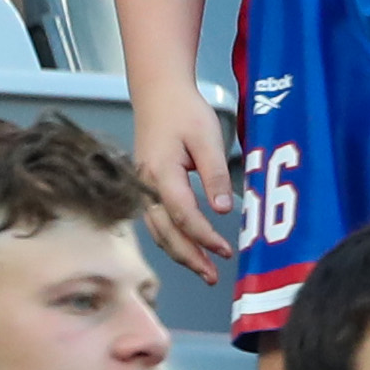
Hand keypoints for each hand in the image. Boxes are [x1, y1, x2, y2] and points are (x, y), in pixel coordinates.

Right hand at [130, 79, 233, 276]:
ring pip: (159, 231)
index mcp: (161, 173)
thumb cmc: (183, 111)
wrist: (158, 93)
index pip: (183, 215)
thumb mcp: (206, 136)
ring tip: (204, 269)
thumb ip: (214, 173)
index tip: (225, 250)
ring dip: (180, 253)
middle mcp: (146, 187)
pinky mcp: (147, 187)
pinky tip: (187, 248)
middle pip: (165, 233)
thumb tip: (223, 209)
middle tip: (212, 276)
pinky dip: (172, 239)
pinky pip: (158, 222)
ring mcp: (143, 189)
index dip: (204, 237)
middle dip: (189, 257)